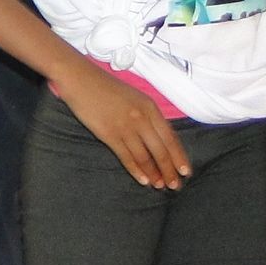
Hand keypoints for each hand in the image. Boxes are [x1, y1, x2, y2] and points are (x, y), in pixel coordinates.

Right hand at [57, 64, 191, 189]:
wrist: (80, 79)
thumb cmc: (105, 87)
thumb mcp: (134, 97)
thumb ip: (146, 115)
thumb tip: (156, 137)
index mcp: (150, 108)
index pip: (170, 137)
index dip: (179, 157)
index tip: (186, 171)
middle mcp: (141, 118)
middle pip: (161, 150)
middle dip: (170, 170)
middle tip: (175, 185)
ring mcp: (125, 127)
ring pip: (145, 156)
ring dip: (154, 173)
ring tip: (160, 185)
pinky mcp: (109, 134)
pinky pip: (126, 156)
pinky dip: (136, 170)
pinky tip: (143, 180)